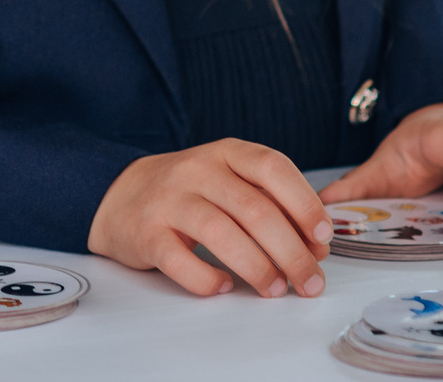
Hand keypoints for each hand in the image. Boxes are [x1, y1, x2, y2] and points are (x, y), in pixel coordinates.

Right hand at [88, 139, 330, 298]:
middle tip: (311, 282)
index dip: (304, 202)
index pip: (272, 167)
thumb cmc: (189, 193)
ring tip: (275, 290)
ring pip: (221, 234)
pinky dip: (206, 280)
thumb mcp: (228, 181)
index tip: (323, 237)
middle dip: (292, 252)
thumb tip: (314, 247)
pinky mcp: (146, 233)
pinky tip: (222, 287)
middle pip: (254, 209)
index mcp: (226, 153)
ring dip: (257, 268)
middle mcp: (197, 170)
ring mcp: (169, 200)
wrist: (118, 195)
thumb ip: (269, 204)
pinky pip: (180, 261)